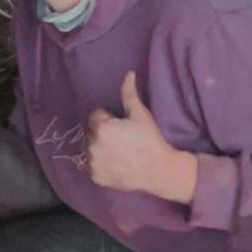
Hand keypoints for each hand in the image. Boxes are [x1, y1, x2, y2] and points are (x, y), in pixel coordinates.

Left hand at [87, 72, 197, 203]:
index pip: (96, 116)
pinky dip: (101, 164)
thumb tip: (128, 74)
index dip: (109, 119)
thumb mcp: (140, 114)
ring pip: (91, 148)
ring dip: (100, 148)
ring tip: (120, 152)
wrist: (159, 170)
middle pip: (92, 132)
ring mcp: (93, 163)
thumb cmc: (150, 140)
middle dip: (103, 133)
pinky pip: (93, 165)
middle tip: (123, 139)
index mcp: (101, 128)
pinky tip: (116, 163)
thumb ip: (129, 93)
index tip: (122, 127)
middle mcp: (92, 146)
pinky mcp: (95, 177)